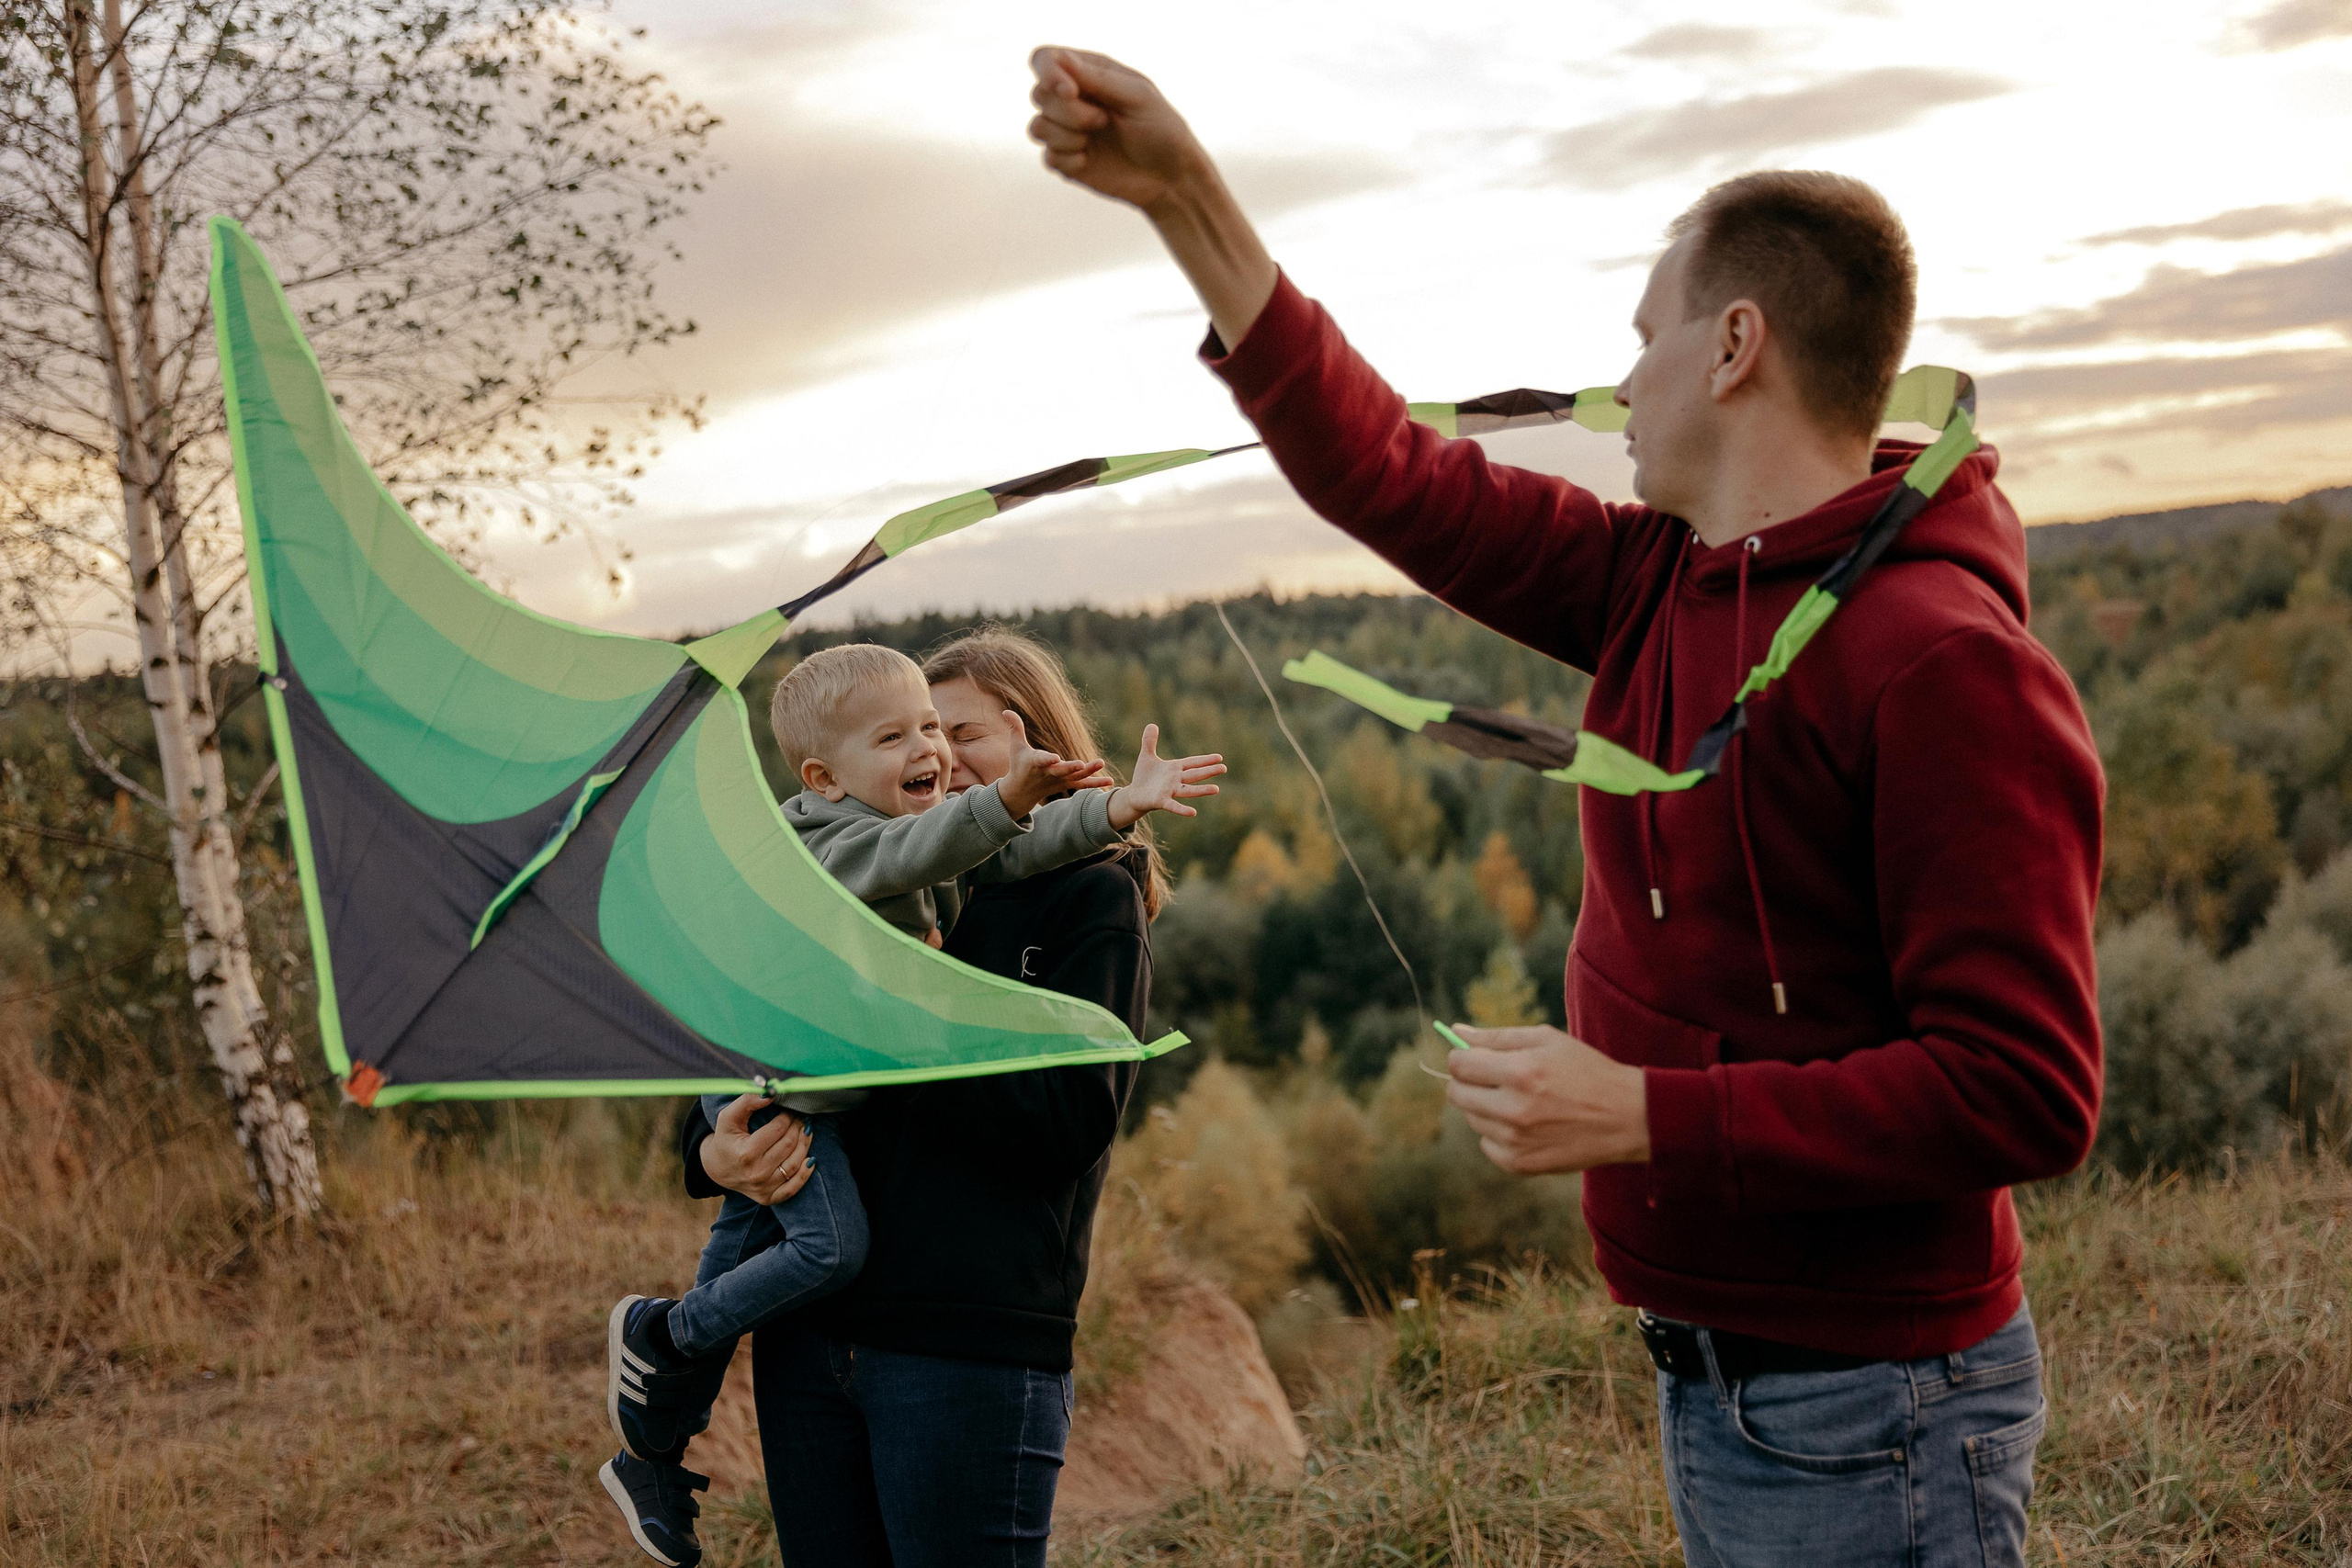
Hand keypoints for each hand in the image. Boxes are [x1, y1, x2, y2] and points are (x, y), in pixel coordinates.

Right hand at [698, 1094, 814, 1205]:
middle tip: (800, 1118)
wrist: (717, 1168)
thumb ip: (748, 1101)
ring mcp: (763, 1188)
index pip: (778, 1130)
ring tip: (806, 1131)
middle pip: (789, 1145)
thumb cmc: (726, 1138)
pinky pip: (794, 1187)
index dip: (787, 1116)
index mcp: (746, 1153)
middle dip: (798, 1128)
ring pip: (795, 1163)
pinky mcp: (768, 1199)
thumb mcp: (729, 1117)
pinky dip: (805, 1173)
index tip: (789, 1109)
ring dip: (805, 1145)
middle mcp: (756, 1173)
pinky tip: (810, 1158)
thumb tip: (771, 1092)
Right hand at [997, 709, 1107, 818]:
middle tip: (1081, 764)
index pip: (1041, 760)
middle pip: (1061, 771)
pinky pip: (1083, 785)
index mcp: (1035, 763)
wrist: (1022, 791)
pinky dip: (1096, 783)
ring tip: (1101, 763)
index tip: (1054, 758)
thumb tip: (1006, 711)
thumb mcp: (1015, 746)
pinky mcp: (1067, 784)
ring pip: (1075, 777)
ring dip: (1089, 772)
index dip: (1047, 759)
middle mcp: (1048, 773)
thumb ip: (1015, 728)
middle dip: (1070, 768)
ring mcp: (1059, 780)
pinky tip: (1110, 781)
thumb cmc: (1018, 764)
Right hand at [1027, 47, 1203, 212]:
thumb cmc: (1161, 130)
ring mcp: (1068, 130)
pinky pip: (1047, 157)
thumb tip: (1059, 60)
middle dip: (1067, 111)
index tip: (1069, 91)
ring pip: (1037, 127)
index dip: (1048, 73)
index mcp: (1090, 73)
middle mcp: (1074, 99)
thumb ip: (1097, 78)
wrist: (1171, 178)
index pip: (1046, 59)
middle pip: (1038, 94)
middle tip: (1102, 121)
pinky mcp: (1067, 161)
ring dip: (1065, 136)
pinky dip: (1067, 160)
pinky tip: (1089, 162)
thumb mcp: (1137, 97)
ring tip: (1093, 141)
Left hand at [1107, 724, 1225, 827]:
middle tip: (1224, 768)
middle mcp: (1175, 780)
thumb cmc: (1144, 776)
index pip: (1192, 762)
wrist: (1134, 795)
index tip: (1219, 757)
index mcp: (1174, 768)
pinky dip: (1182, 809)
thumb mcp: (1147, 756)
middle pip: (1195, 775)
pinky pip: (1174, 806)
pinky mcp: (1161, 802)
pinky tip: (1193, 812)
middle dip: (1209, 771)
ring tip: (1216, 789)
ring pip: (1189, 790)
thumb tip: (1152, 724)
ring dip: (1202, 790)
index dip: (1205, 760)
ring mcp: (1170, 791)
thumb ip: (1149, 741)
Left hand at [1445, 1024, 1650, 1174]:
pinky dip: (1498, 1133)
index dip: (1461, 1057)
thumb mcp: (1547, 1041)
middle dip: (1468, 1081)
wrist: (1626, 1117)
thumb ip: (1497, 1036)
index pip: (1459, 1065)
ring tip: (1520, 1100)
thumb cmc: (1586, 1070)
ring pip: (1472, 1118)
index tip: (1473, 1058)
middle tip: (1493, 1078)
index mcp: (1520, 1072)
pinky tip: (1526, 1124)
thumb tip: (1456, 1031)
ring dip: (1485, 1106)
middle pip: (1457, 1093)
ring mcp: (1516, 1141)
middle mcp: (1514, 1109)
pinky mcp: (1520, 1164)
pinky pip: (1487, 1144)